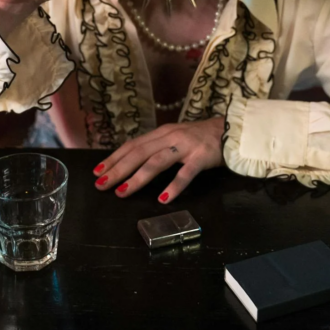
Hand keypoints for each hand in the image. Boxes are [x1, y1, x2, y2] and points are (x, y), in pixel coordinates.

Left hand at [92, 117, 225, 203]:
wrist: (233, 130)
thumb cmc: (202, 138)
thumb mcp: (176, 138)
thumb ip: (158, 147)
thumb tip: (134, 162)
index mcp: (161, 133)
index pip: (132, 145)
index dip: (114, 158)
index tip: (97, 171)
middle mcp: (170, 137)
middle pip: (138, 153)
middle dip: (117, 169)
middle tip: (101, 184)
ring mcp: (185, 146)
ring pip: (156, 162)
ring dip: (137, 178)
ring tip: (122, 192)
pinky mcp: (201, 157)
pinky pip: (185, 173)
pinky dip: (173, 186)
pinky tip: (162, 199)